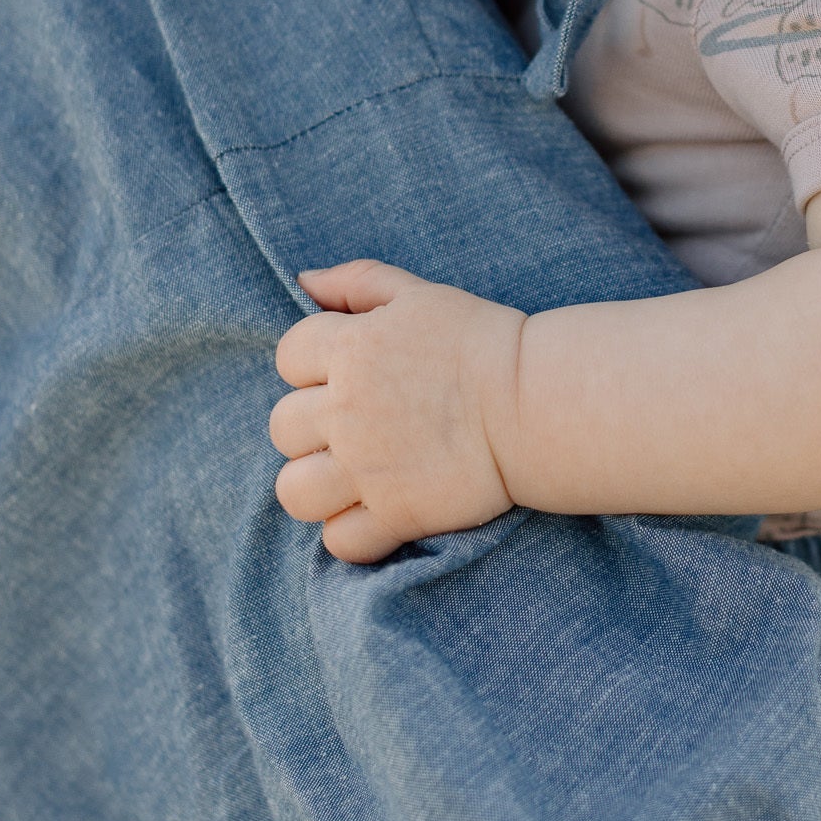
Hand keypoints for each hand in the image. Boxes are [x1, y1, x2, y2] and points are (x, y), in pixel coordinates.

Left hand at [271, 260, 524, 563]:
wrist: (537, 401)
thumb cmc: (482, 341)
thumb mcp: (420, 294)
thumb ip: (358, 281)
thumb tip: (303, 279)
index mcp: (350, 350)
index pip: (289, 357)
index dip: (313, 364)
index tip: (352, 372)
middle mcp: (347, 410)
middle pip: (283, 426)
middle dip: (313, 426)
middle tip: (359, 424)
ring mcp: (366, 467)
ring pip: (294, 490)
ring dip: (318, 484)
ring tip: (354, 475)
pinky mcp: (395, 513)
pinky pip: (339, 540)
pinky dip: (352, 533)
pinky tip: (379, 511)